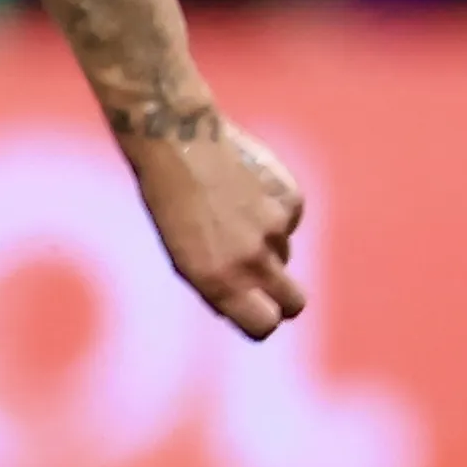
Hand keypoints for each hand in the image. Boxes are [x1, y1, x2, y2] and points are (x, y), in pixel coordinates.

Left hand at [124, 119, 303, 338]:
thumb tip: (251, 306)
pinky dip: (274, 212)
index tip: (256, 314)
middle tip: (266, 285)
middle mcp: (252, 260)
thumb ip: (221, 283)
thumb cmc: (171, 204)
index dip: (262, 322)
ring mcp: (277, 230)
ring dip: (266, 244)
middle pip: (294, 303)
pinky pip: (290, 220)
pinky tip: (246, 191)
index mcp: (219, 281)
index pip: (264, 325)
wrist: (181, 142)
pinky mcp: (293, 200)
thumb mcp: (183, 256)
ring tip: (230, 215)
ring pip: (285, 254)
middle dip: (284, 301)